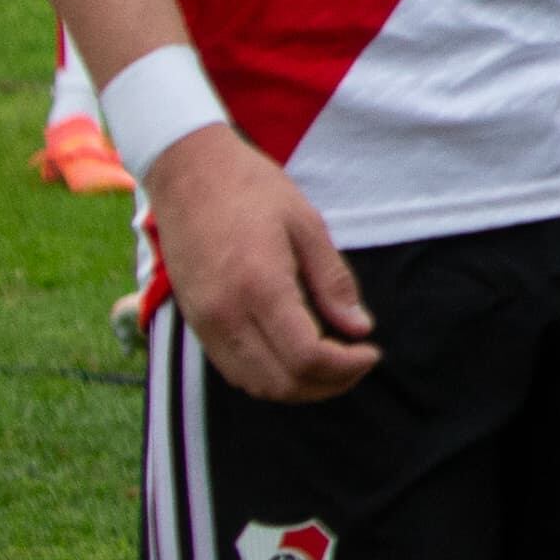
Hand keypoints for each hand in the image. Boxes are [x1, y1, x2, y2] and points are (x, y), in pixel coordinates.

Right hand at [141, 130, 377, 402]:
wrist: (188, 172)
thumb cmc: (252, 189)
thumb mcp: (308, 225)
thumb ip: (333, 281)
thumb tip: (359, 328)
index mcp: (260, 288)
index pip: (306, 357)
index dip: (346, 367)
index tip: (371, 351)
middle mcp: (226, 315)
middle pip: (281, 382)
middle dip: (328, 384)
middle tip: (358, 362)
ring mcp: (204, 322)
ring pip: (254, 384)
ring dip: (298, 387)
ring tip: (333, 364)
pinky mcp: (193, 321)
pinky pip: (232, 369)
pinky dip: (267, 376)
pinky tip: (295, 355)